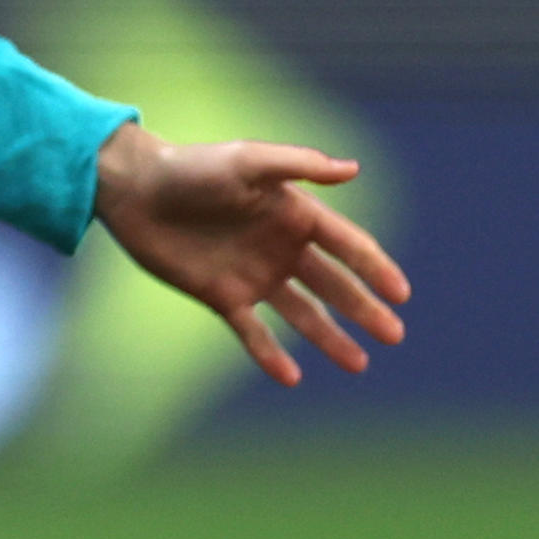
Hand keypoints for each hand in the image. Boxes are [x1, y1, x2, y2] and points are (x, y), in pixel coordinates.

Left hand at [93, 124, 406, 381]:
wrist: (137, 191)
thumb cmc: (193, 167)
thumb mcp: (248, 162)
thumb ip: (299, 166)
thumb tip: (353, 169)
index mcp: (293, 213)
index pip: (346, 246)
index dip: (375, 268)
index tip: (401, 294)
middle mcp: (280, 247)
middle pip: (333, 284)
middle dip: (364, 309)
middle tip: (394, 335)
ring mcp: (253, 274)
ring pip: (302, 313)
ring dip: (330, 338)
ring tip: (359, 364)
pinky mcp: (221, 296)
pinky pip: (253, 332)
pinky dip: (271, 354)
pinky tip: (292, 377)